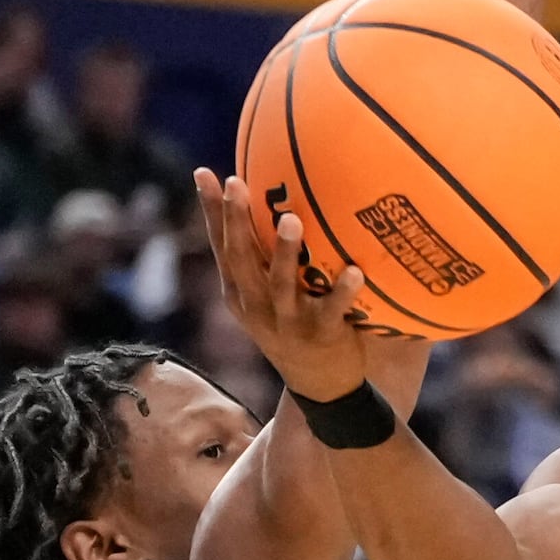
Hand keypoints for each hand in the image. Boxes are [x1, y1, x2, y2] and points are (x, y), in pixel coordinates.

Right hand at [197, 169, 407, 394]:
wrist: (321, 387)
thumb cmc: (298, 326)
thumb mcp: (272, 295)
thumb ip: (269, 257)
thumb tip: (280, 201)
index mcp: (241, 292)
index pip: (221, 246)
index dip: (211, 211)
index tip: (204, 172)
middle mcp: (256, 306)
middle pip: (241, 259)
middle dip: (235, 220)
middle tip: (237, 183)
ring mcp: (286, 323)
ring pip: (281, 284)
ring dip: (286, 252)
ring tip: (292, 220)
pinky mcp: (320, 337)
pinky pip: (331, 311)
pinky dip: (342, 292)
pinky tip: (355, 271)